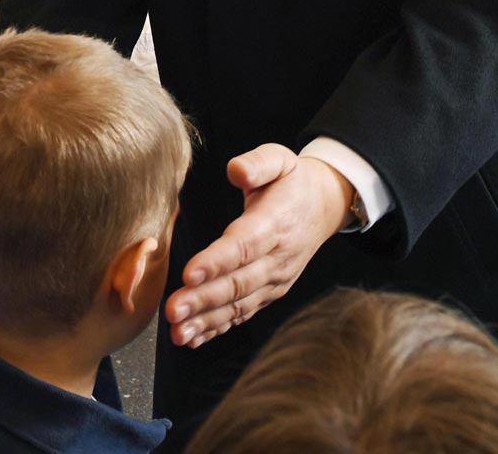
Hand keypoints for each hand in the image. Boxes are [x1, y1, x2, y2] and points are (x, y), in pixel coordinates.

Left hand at [164, 144, 353, 348]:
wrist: (325, 206)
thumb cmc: (293, 181)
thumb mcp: (280, 158)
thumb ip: (258, 164)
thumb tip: (236, 170)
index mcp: (275, 223)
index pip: (244, 245)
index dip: (217, 261)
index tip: (189, 273)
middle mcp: (277, 257)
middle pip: (238, 282)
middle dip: (203, 299)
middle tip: (173, 310)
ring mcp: (275, 279)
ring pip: (239, 304)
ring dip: (206, 321)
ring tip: (178, 333)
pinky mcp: (270, 292)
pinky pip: (243, 313)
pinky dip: (218, 328)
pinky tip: (193, 338)